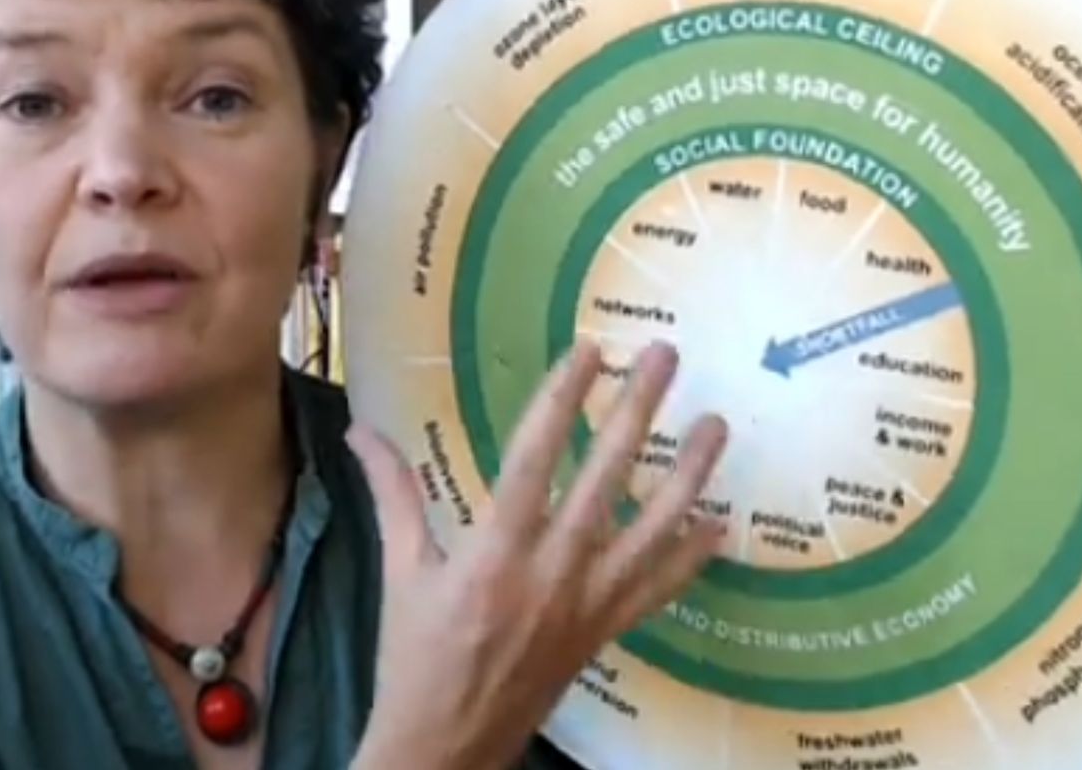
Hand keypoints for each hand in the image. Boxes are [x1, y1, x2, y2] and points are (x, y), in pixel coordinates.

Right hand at [347, 339, 728, 769]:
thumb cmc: (415, 657)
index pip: (534, 458)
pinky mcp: (607, 630)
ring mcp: (588, 603)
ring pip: (652, 529)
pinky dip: (692, 555)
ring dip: (687, 474)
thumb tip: (362, 430)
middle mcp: (551, 572)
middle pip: (605, 478)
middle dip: (636, 412)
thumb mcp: (401, 572)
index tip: (590, 351)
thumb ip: (392, 495)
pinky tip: (719, 522)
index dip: (563, 400)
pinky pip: (661, 588)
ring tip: (715, 424)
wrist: (447, 743)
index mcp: (493, 553)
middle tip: (665, 356)